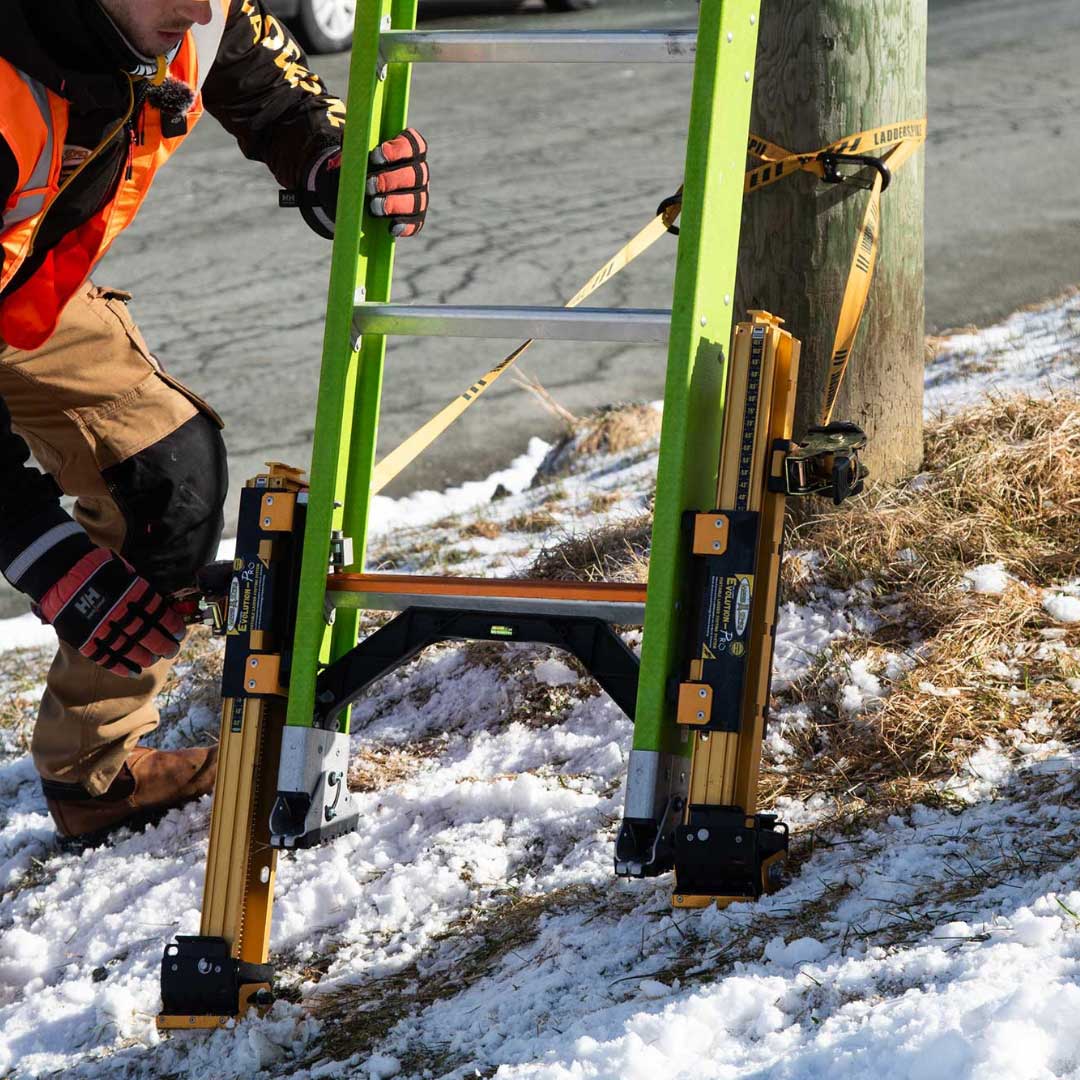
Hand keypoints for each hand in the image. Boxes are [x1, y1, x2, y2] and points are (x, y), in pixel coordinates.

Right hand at [38, 550, 184, 676]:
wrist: (59, 569)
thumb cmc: (97, 566)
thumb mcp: (125, 571)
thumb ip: (141, 589)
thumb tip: (160, 604)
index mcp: (132, 593)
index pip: (159, 615)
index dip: (171, 626)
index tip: (180, 633)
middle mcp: (119, 612)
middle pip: (148, 635)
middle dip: (163, 645)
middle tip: (172, 650)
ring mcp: (100, 627)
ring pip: (128, 649)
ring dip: (144, 657)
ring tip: (153, 660)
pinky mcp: (84, 638)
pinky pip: (105, 657)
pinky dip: (120, 666)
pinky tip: (133, 672)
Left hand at [365, 128, 428, 236]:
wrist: (357, 191)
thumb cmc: (361, 166)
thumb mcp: (356, 152)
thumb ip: (356, 145)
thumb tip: (347, 143)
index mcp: (408, 152)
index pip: (414, 145)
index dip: (399, 150)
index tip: (376, 155)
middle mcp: (419, 174)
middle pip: (415, 175)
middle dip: (391, 180)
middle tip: (370, 185)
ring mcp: (419, 196)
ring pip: (417, 200)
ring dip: (395, 203)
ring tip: (374, 206)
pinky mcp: (415, 218)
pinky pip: (416, 223)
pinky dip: (404, 225)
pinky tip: (391, 227)